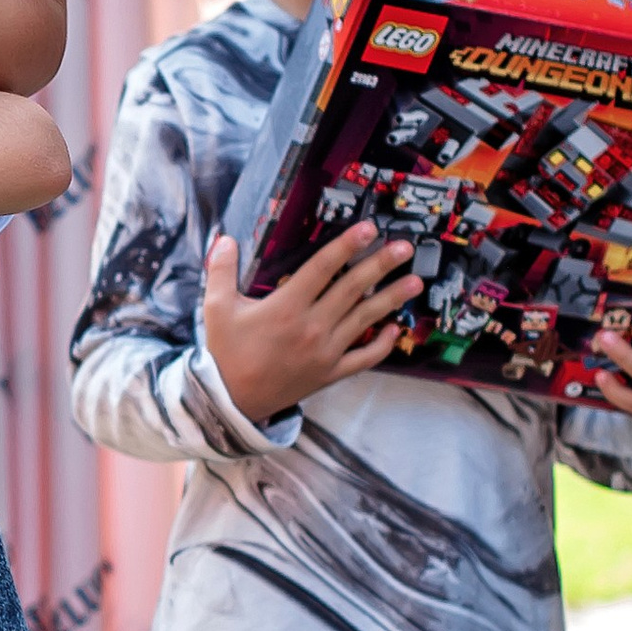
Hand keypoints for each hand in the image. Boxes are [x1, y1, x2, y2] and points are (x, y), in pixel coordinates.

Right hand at [200, 224, 419, 421]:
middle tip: (404, 248)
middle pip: (353, 289)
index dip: (347, 245)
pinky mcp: (330, 372)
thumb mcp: (216, 308)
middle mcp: (312, 327)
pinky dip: (382, 344)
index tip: (368, 229)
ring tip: (414, 282)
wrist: (232, 401)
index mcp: (286, 307)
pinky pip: (364, 358)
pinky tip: (394, 329)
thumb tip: (225, 240)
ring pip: (365, 319)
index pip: (323, 268)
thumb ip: (221, 271)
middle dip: (381, 265)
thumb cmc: (226, 352)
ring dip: (391, 298)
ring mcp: (325, 352)